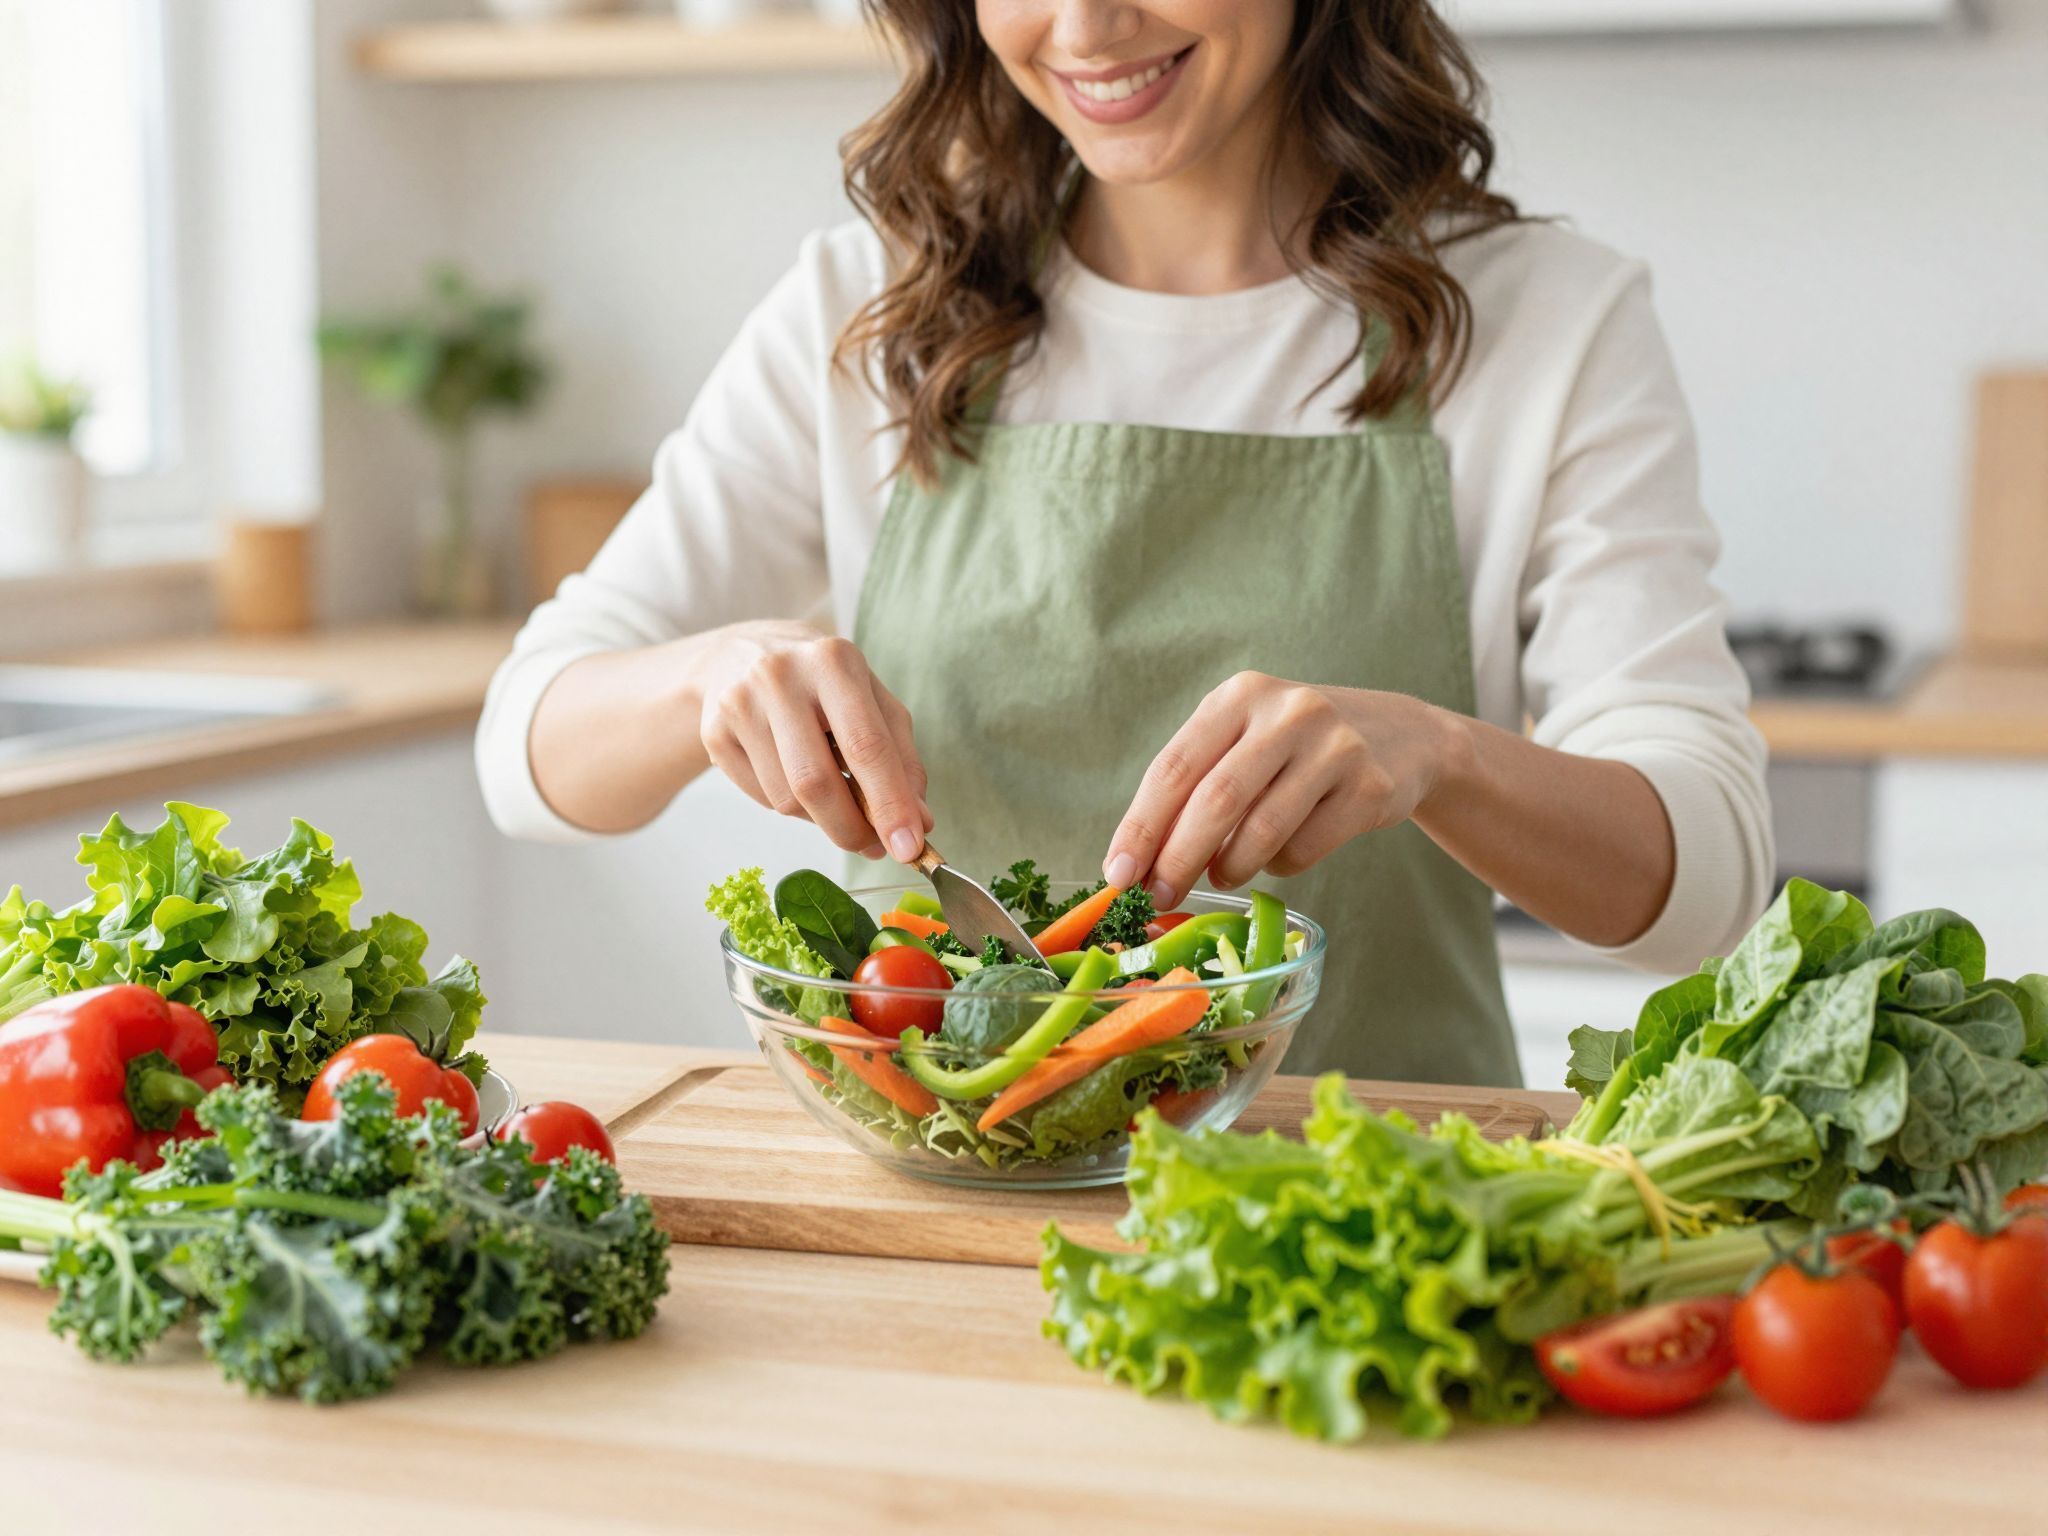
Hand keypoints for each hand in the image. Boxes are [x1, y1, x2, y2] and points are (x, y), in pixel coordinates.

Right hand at [695, 622, 932, 860]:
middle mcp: (779, 676)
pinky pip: (762, 798)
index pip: (866, 746)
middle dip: (851, 828)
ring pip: (786, 799)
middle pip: (816, 781)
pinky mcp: (713, 733)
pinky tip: (795, 777)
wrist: (742, 657)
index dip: (891, 803)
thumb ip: (901, 759)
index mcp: (833, 660)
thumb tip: (917, 822)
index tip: (910, 847)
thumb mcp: (872, 703)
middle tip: (874, 847)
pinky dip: (790, 806)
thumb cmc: (823, 685)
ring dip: (821, 817)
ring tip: (834, 795)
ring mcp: (739, 704)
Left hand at [1102, 671, 1465, 906]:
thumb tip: (1137, 861)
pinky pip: (1305, 848)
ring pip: (1262, 830)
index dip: (1141, 826)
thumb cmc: (1296, 747)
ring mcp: (1335, 747)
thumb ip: (1194, 786)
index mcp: (1239, 696)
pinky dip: (1279, 866)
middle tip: (1159, 895)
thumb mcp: (1244, 739)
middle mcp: (1288, 712)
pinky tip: (1277, 855)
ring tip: (1222, 874)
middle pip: (1215, 800)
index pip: (1174, 767)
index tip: (1118, 874)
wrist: (1401, 736)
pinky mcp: (1370, 787)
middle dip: (1178, 858)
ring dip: (1230, 867)